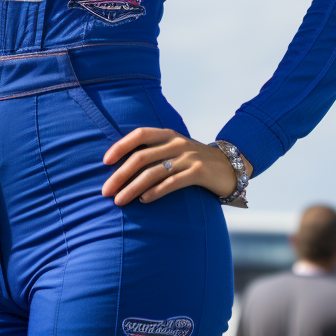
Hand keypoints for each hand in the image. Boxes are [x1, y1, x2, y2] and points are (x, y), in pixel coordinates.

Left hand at [101, 127, 250, 205]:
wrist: (230, 166)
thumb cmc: (193, 161)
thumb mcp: (174, 150)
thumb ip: (154, 154)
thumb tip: (121, 169)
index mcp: (167, 134)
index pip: (139, 135)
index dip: (120, 146)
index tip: (104, 162)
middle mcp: (176, 142)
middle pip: (141, 157)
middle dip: (120, 175)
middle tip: (105, 191)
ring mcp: (188, 157)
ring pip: (153, 172)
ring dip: (132, 188)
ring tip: (119, 201)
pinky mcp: (198, 172)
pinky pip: (172, 182)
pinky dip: (155, 192)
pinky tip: (143, 200)